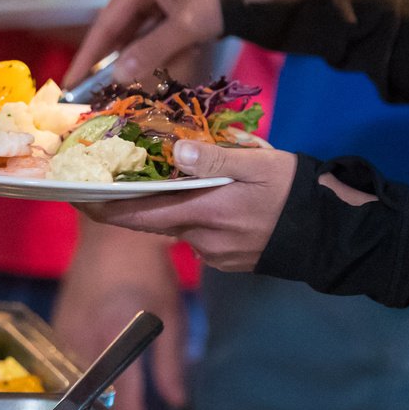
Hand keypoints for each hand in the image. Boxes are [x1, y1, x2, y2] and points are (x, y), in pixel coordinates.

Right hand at [53, 222, 186, 409]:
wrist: (108, 233)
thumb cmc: (146, 268)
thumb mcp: (170, 313)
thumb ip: (170, 364)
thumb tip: (178, 405)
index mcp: (115, 336)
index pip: (125, 399)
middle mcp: (82, 341)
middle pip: (94, 400)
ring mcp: (62, 335)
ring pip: (75, 387)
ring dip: (94, 405)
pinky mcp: (54, 329)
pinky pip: (64, 369)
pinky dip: (80, 383)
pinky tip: (93, 390)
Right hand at [65, 0, 223, 85]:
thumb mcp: (186, 27)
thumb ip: (150, 51)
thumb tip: (117, 75)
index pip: (106, 24)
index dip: (89, 56)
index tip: (72, 82)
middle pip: (118, 28)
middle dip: (116, 58)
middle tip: (95, 88)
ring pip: (136, 31)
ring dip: (141, 55)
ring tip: (136, 79)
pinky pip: (153, 29)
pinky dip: (156, 48)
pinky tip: (163, 62)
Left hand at [78, 140, 297, 271]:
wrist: (333, 235)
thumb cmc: (297, 193)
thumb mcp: (260, 163)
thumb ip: (216, 158)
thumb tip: (178, 150)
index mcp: (205, 213)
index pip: (138, 214)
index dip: (102, 206)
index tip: (75, 194)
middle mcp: (202, 239)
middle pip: (152, 219)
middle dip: (129, 200)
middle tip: (108, 177)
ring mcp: (213, 253)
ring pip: (175, 225)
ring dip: (169, 204)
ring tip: (174, 177)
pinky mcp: (226, 259)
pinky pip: (196, 233)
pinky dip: (193, 214)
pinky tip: (210, 197)